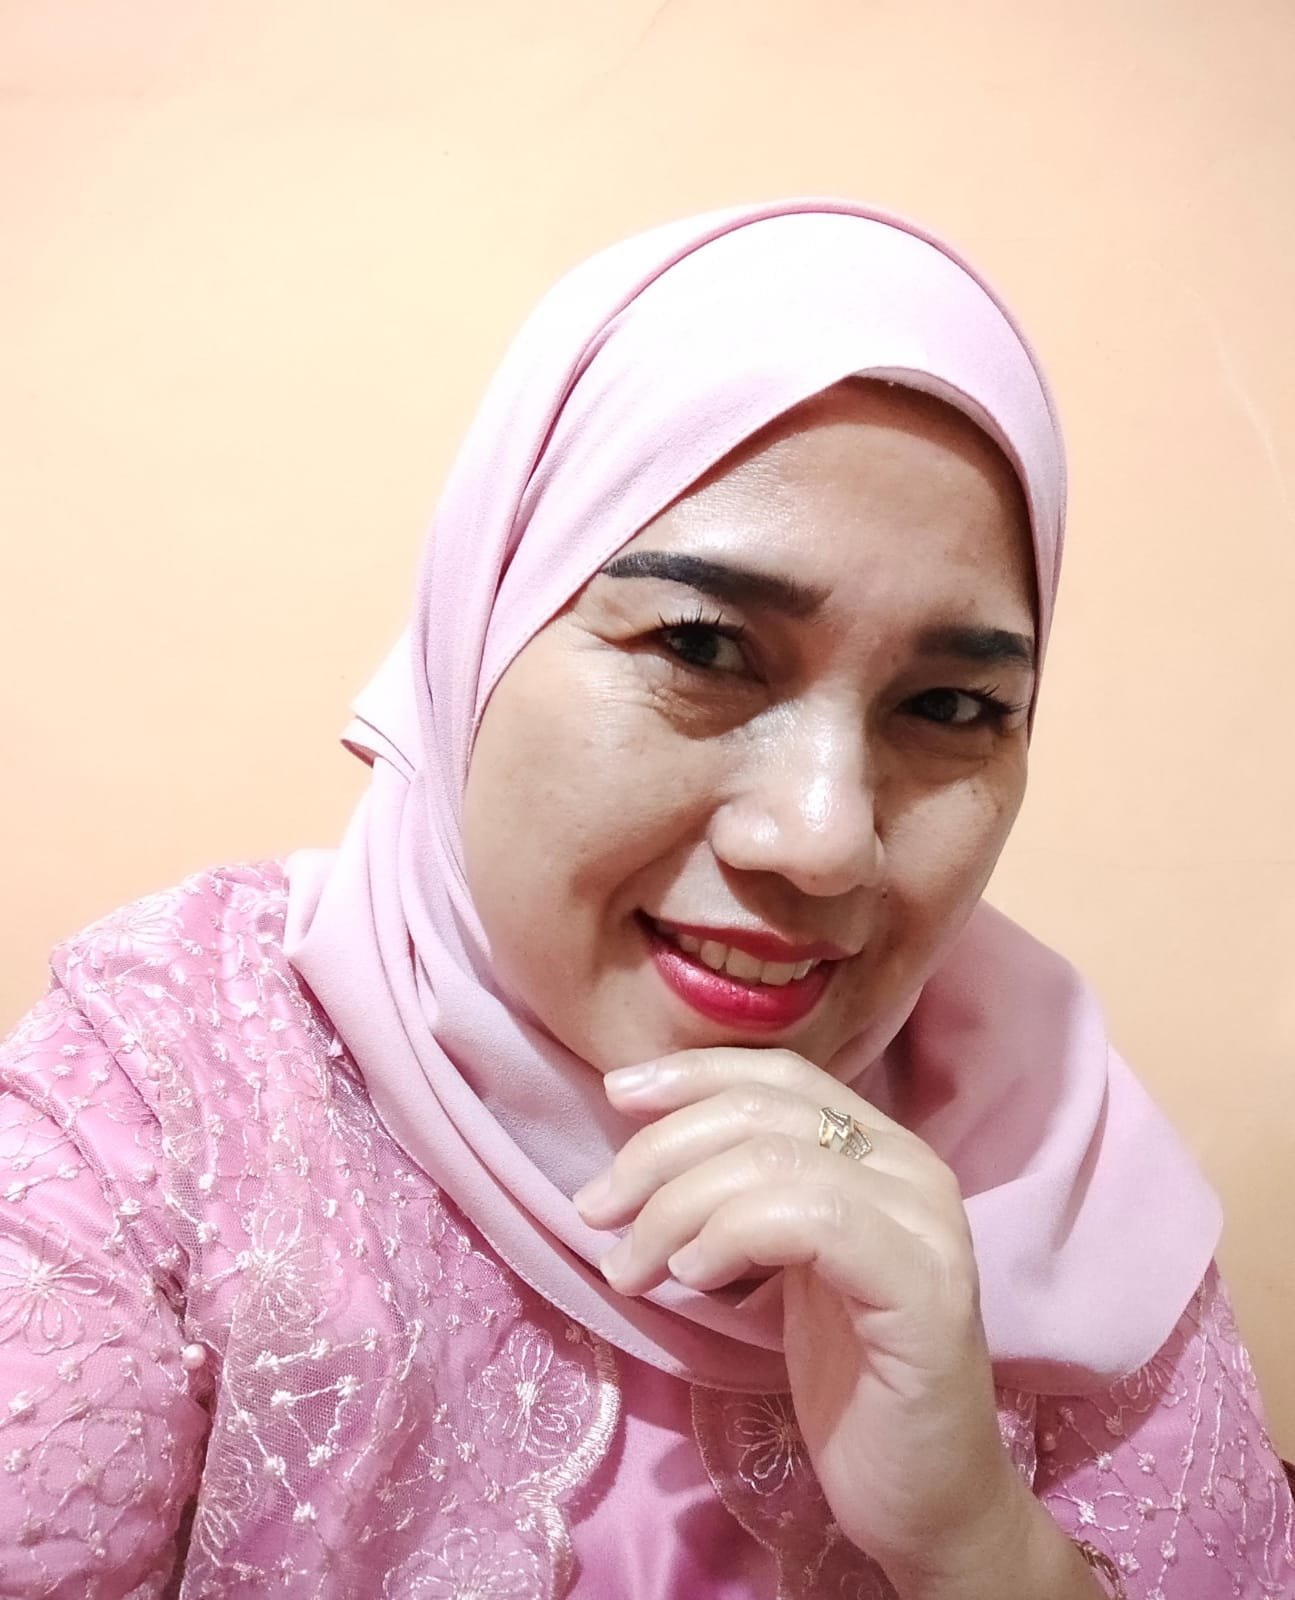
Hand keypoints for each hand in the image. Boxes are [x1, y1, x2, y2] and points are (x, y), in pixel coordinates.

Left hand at [573, 1045, 1025, 1586]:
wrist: (924, 1498)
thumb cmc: (846, 1381)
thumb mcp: (783, 1264)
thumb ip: (746, 1194)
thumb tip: (642, 1141)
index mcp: (883, 1150)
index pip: (778, 1074)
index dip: (691, 1075)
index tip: (615, 1095)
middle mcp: (913, 1169)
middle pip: (763, 1111)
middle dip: (659, 1150)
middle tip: (596, 1210)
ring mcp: (925, 1225)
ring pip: (774, 1159)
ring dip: (676, 1204)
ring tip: (633, 1267)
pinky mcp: (924, 1288)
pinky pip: (811, 1219)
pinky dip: (733, 1232)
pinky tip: (693, 1274)